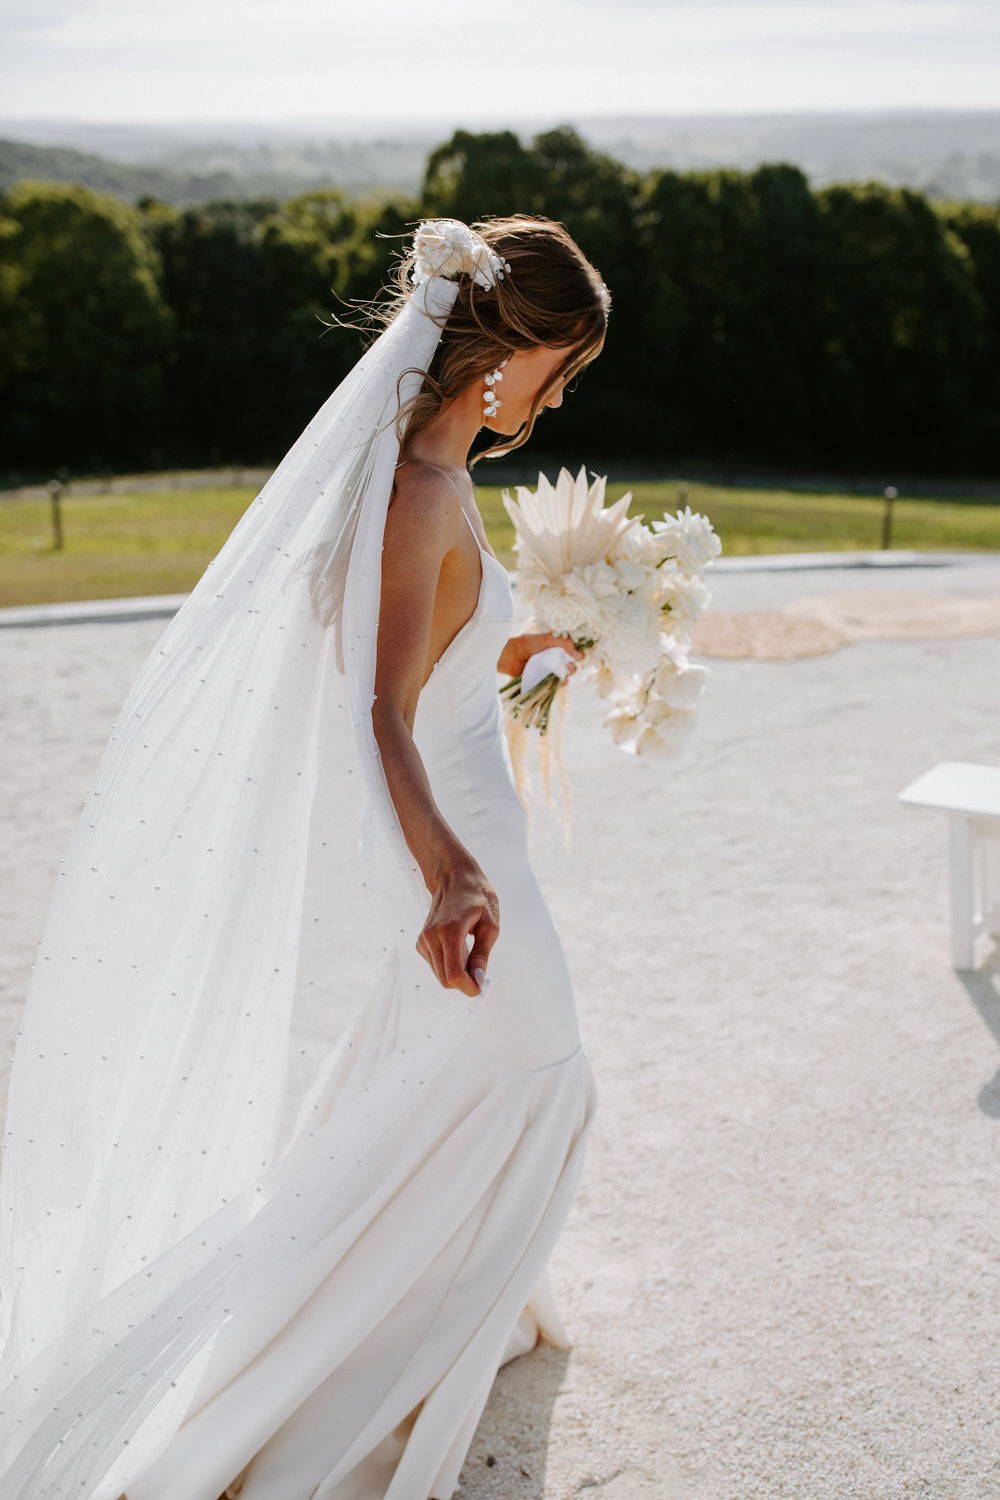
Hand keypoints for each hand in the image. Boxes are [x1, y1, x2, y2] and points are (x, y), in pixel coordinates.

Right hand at [417, 855, 499, 997]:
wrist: (454, 877)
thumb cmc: (476, 896)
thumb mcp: (490, 924)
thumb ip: (482, 954)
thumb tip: (479, 980)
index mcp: (450, 931)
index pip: (454, 974)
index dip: (468, 987)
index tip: (481, 987)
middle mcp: (432, 937)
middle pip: (445, 979)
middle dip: (464, 983)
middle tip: (480, 972)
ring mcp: (423, 940)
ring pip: (440, 975)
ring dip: (456, 974)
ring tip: (470, 953)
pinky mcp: (421, 942)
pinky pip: (435, 966)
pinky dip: (448, 966)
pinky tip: (458, 949)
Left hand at [497, 632, 584, 678]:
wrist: (509, 657)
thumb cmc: (526, 645)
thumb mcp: (546, 639)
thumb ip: (562, 642)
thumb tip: (577, 652)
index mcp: (556, 649)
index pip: (573, 653)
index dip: (577, 655)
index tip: (577, 656)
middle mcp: (554, 661)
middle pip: (571, 666)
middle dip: (572, 667)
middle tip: (568, 666)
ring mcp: (548, 672)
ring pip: (564, 677)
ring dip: (566, 676)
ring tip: (563, 674)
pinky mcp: (542, 682)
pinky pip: (554, 686)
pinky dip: (557, 685)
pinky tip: (556, 681)